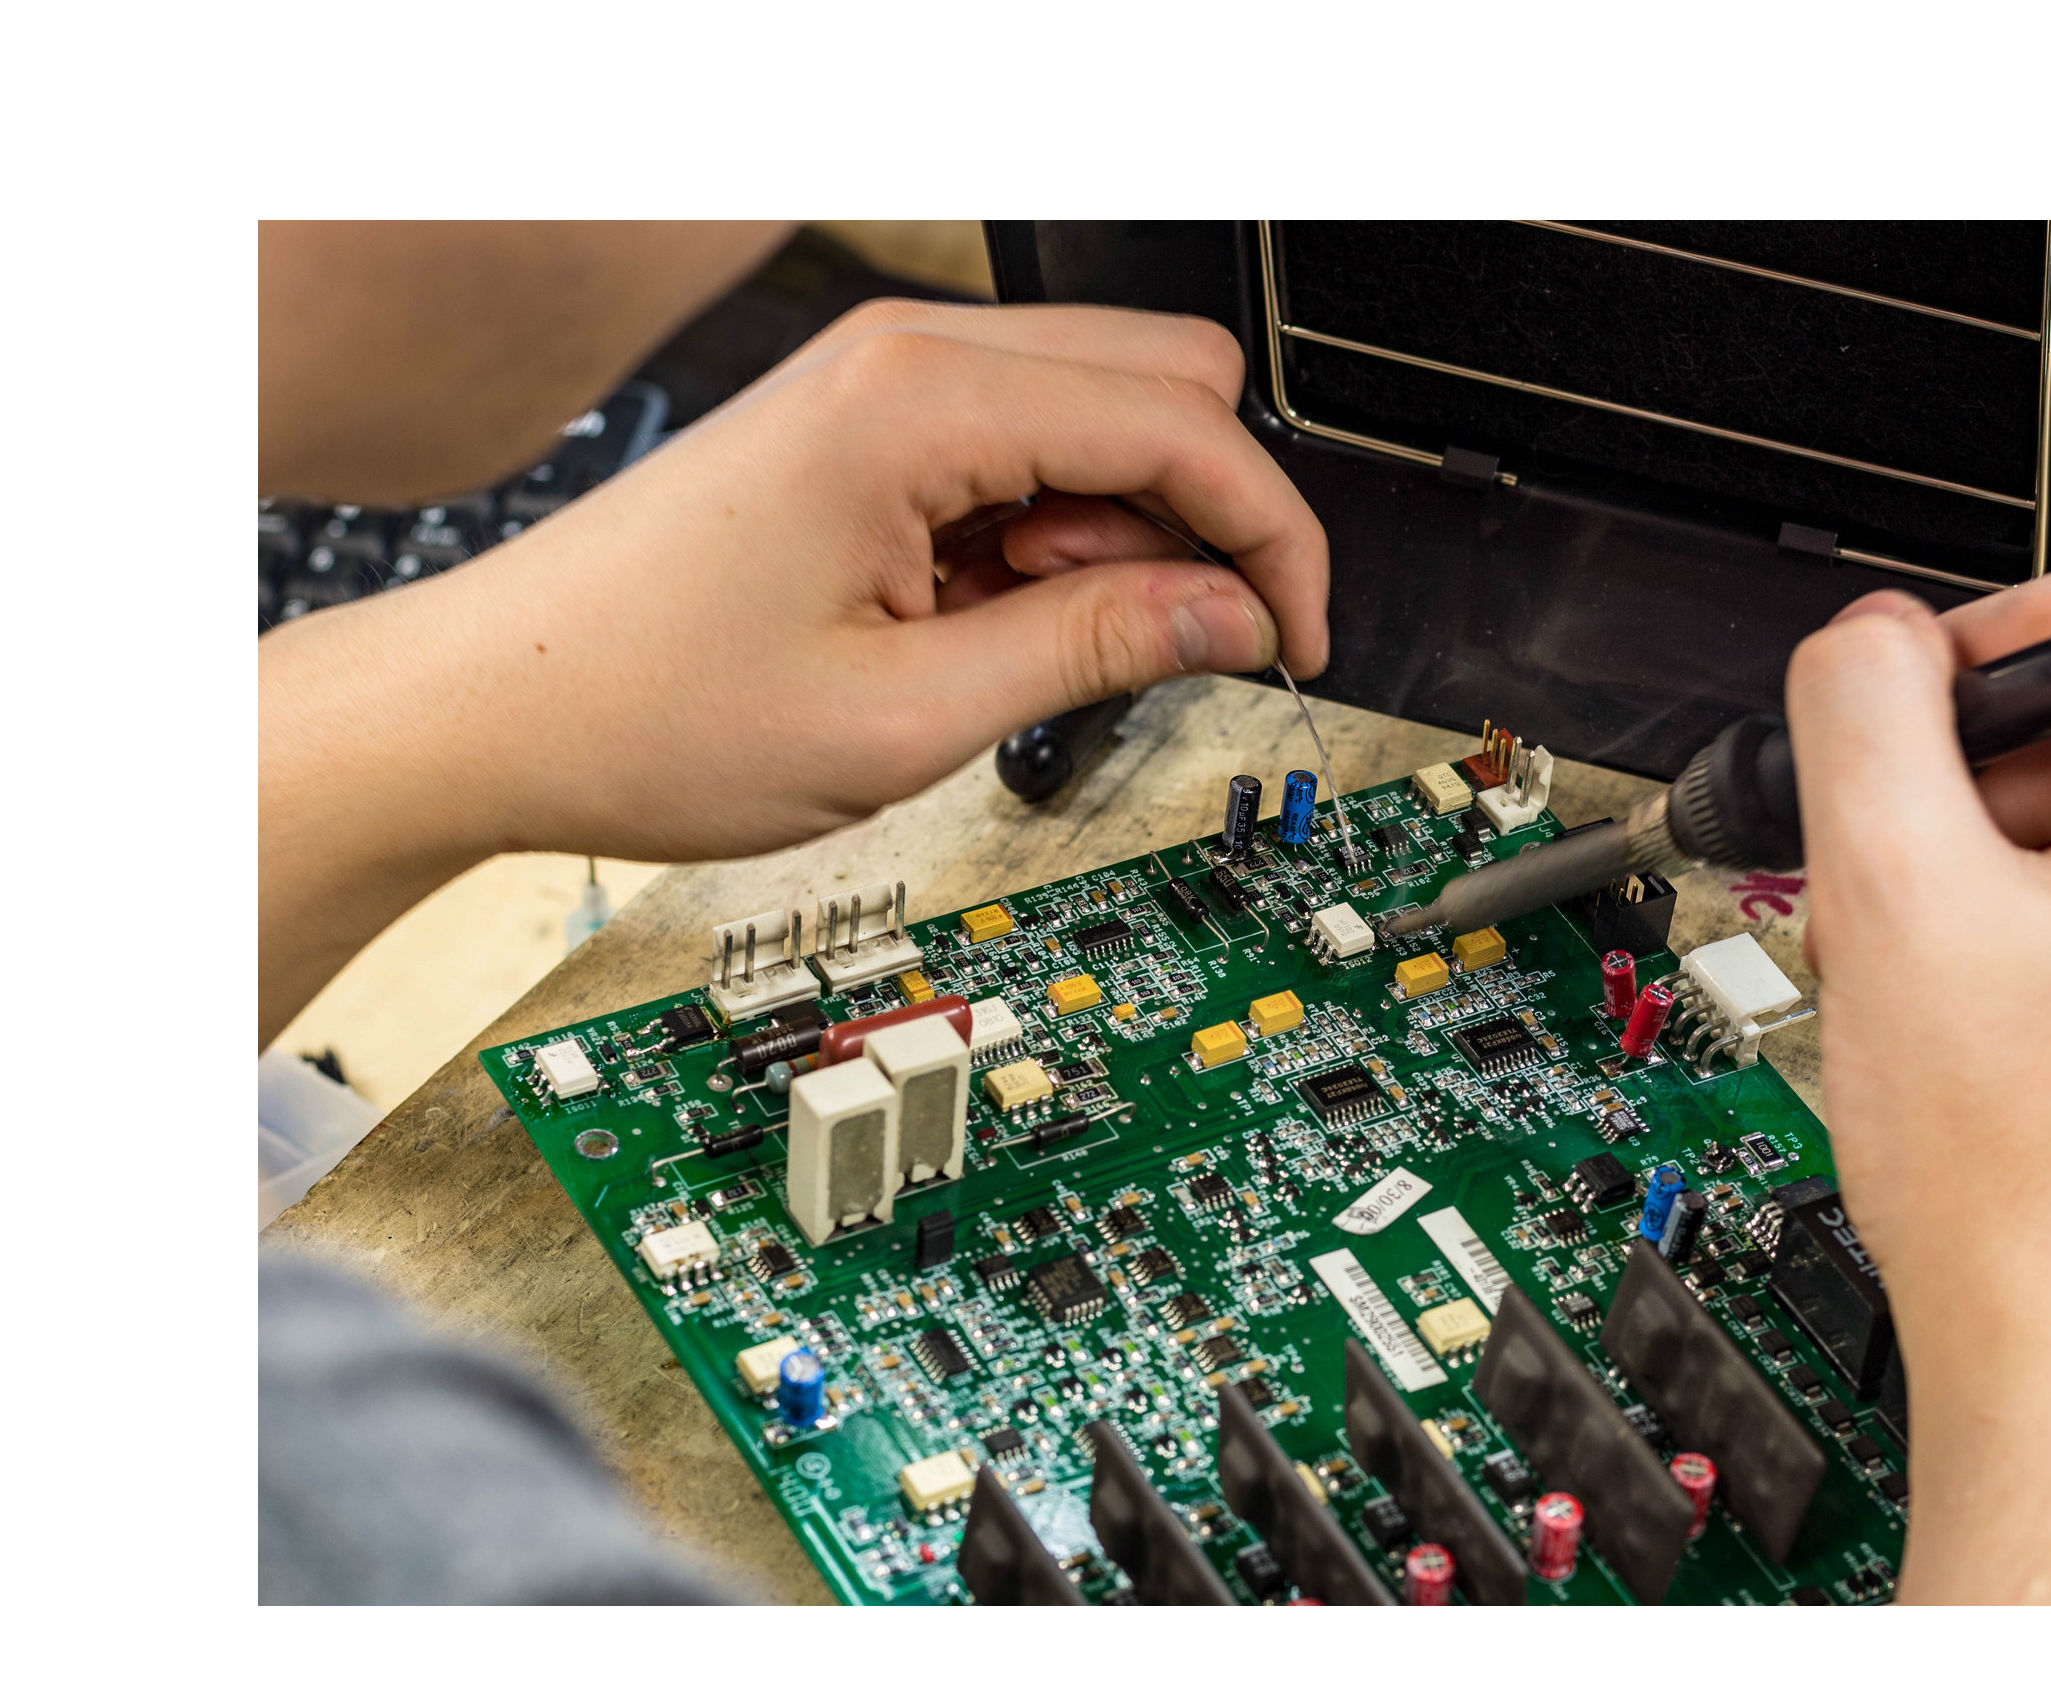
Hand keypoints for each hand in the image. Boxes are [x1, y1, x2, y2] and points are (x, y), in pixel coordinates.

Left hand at [260, 300, 1329, 1041]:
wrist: (492, 707)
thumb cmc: (643, 706)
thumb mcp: (904, 719)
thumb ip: (1093, 649)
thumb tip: (1232, 616)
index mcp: (918, 403)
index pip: (1184, 424)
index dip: (1271, 540)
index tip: (1297, 640)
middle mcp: (905, 358)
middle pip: (1165, 383)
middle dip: (1204, 520)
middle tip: (1170, 648)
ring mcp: (883, 385)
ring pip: (1101, 417)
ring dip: (1116, 536)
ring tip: (1020, 651)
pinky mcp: (866, 429)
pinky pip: (1023, 456)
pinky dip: (1046, 539)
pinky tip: (980, 625)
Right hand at [1783, 562, 2050, 1602]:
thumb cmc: (2036, 1190)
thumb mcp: (1896, 893)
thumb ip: (1861, 714)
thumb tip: (1860, 645)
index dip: (1964, 653)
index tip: (1878, 718)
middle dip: (1954, 797)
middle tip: (1877, 886)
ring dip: (1970, 889)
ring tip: (1911, 991)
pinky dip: (2013, 966)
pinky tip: (1955, 1048)